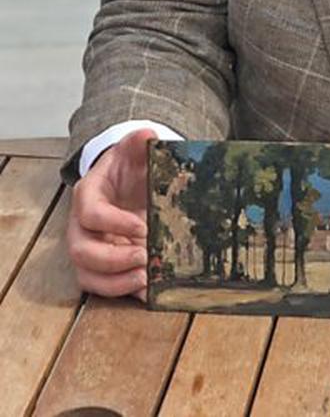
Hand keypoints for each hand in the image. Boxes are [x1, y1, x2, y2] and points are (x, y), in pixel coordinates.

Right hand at [66, 128, 153, 301]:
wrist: (129, 181)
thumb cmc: (129, 167)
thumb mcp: (134, 150)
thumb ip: (139, 142)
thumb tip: (148, 135)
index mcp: (88, 195)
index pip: (90, 213)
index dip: (113, 222)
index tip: (141, 225)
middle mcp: (82, 226)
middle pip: (82, 250)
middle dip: (113, 258)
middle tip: (145, 256)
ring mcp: (90, 248)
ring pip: (88, 275)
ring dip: (115, 282)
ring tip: (145, 279)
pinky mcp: (101, 266)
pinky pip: (103, 287)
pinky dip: (123, 292)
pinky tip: (147, 293)